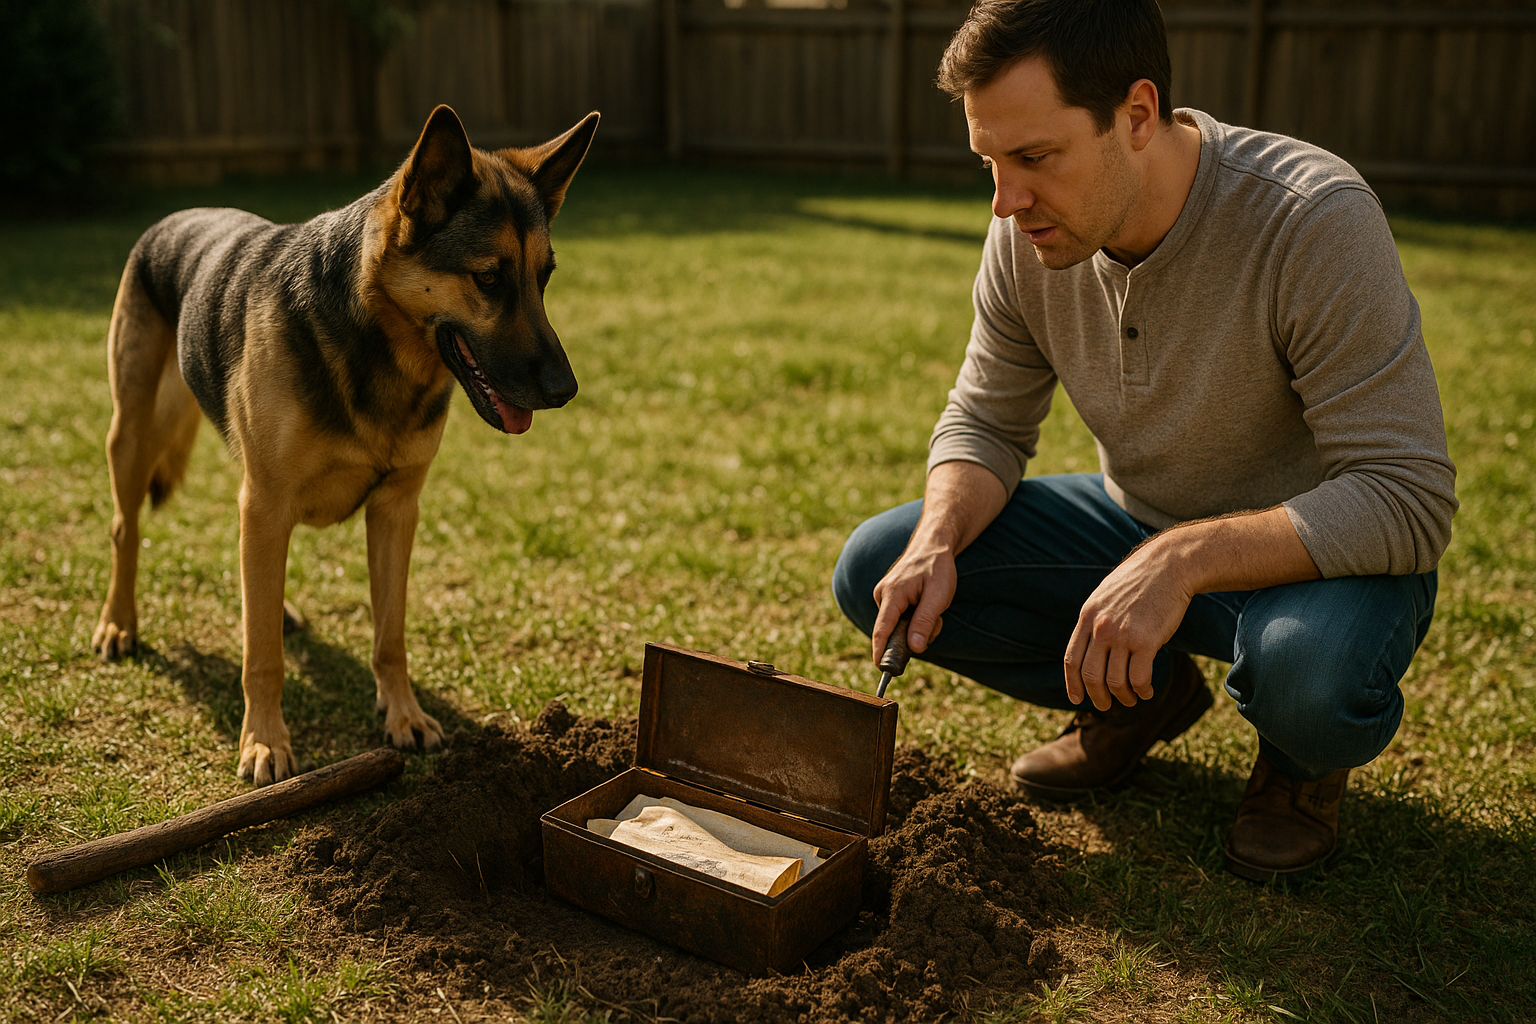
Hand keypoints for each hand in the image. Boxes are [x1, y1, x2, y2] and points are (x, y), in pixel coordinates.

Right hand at [871, 540, 950, 663]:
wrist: (932, 546)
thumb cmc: (937, 568)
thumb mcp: (938, 596)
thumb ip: (924, 622)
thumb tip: (914, 648)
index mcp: (892, 594)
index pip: (882, 629)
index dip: (880, 651)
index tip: (881, 669)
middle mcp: (882, 596)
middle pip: (893, 632)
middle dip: (915, 635)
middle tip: (936, 621)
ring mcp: (884, 597)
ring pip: (899, 628)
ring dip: (919, 626)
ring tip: (933, 608)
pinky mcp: (888, 599)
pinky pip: (900, 620)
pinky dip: (915, 620)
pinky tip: (925, 605)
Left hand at [1064, 536, 1192, 709]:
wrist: (1169, 566)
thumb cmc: (1140, 582)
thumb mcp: (1105, 596)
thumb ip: (1095, 621)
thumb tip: (1091, 649)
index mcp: (1087, 617)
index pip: (1071, 660)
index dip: (1073, 684)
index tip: (1077, 699)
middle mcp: (1101, 628)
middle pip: (1091, 676)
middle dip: (1097, 697)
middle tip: (1106, 706)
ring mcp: (1123, 635)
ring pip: (1115, 682)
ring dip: (1124, 697)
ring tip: (1131, 698)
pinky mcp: (1147, 641)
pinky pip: (1139, 678)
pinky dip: (1142, 690)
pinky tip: (1147, 691)